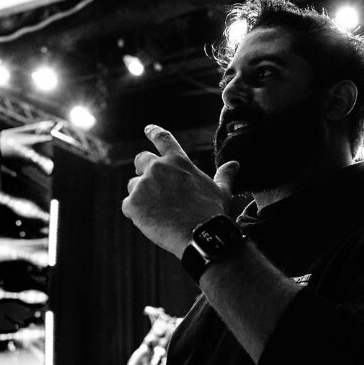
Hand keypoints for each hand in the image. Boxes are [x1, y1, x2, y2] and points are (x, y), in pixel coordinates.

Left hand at [122, 125, 239, 257]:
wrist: (200, 236)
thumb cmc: (212, 213)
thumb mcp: (221, 191)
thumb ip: (224, 175)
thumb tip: (235, 164)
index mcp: (178, 161)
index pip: (163, 139)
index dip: (153, 132)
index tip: (147, 128)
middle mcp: (157, 168)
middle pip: (141, 159)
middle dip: (142, 168)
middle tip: (151, 184)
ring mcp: (142, 185)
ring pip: (133, 185)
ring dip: (141, 195)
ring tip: (158, 211)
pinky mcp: (132, 203)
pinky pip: (128, 205)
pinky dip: (137, 213)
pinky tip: (152, 222)